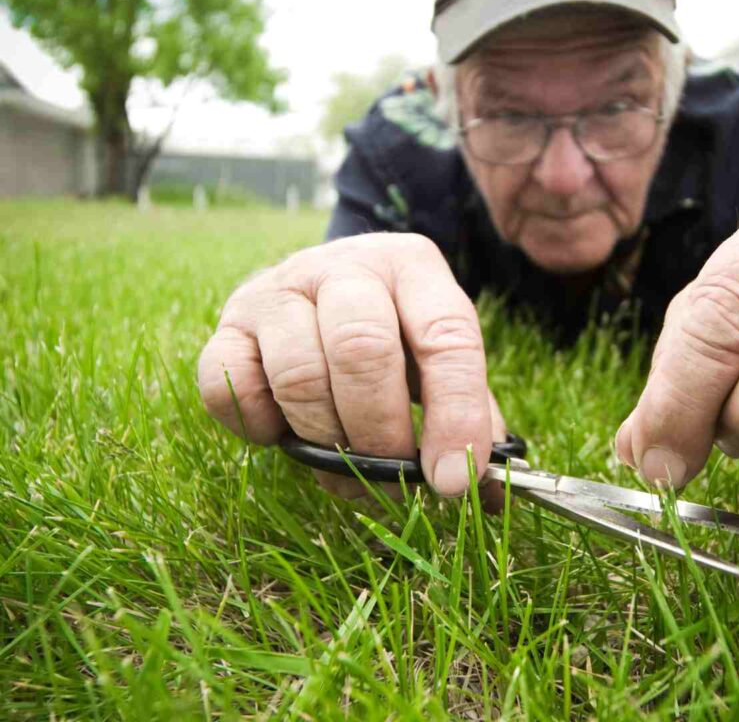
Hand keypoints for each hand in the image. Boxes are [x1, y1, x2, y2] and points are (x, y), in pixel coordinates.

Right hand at [198, 232, 504, 498]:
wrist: (320, 284)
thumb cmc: (392, 333)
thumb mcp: (437, 357)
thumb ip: (469, 413)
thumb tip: (489, 492)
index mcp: (412, 266)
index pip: (446, 334)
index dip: (456, 413)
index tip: (455, 480)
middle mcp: (345, 266)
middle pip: (363, 349)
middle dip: (380, 432)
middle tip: (390, 473)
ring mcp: (279, 289)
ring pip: (298, 373)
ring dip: (324, 437)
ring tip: (342, 459)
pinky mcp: (229, 323)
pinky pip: (230, 384)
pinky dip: (259, 425)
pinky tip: (283, 431)